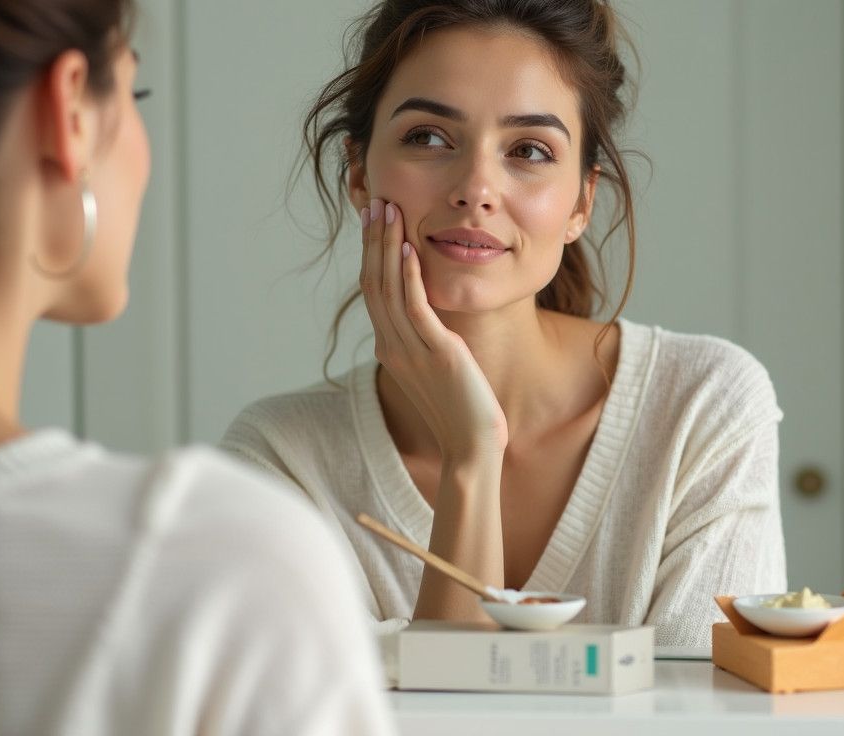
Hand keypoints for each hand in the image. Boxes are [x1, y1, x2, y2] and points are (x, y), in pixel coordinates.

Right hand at [359, 198, 507, 463]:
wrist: (471, 447)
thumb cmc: (462, 412)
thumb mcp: (438, 369)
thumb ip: (429, 341)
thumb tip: (432, 320)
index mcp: (391, 348)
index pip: (375, 290)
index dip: (372, 253)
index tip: (375, 220)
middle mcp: (393, 346)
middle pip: (374, 282)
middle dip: (374, 239)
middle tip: (375, 201)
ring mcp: (410, 350)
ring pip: (389, 288)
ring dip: (388, 246)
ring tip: (389, 211)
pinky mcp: (435, 353)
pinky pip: (416, 307)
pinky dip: (410, 274)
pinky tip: (411, 247)